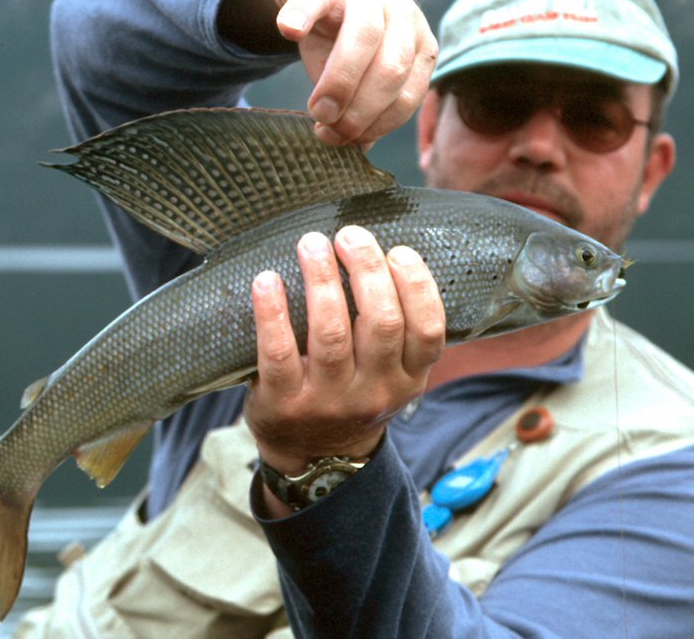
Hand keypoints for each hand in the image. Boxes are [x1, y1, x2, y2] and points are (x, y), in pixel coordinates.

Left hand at [246, 226, 444, 482]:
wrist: (315, 459)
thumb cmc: (354, 397)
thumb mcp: (392, 377)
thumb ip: (396, 331)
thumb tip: (381, 252)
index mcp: (407, 379)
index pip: (427, 331)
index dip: (417, 286)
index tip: (398, 251)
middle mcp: (373, 391)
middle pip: (381, 323)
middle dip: (367, 270)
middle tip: (349, 234)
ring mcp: (328, 399)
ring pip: (330, 332)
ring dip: (321, 280)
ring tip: (312, 244)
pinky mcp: (284, 402)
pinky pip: (277, 352)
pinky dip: (272, 312)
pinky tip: (266, 280)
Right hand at [275, 0, 437, 145]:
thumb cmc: (345, 45)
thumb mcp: (363, 79)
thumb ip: (367, 110)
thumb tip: (358, 149)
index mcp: (419, 46)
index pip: (408, 96)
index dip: (376, 125)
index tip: (344, 140)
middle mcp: (403, 15)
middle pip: (391, 70)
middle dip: (360, 111)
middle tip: (328, 129)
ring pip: (365, 38)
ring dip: (339, 82)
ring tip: (317, 110)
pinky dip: (303, 15)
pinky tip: (291, 31)